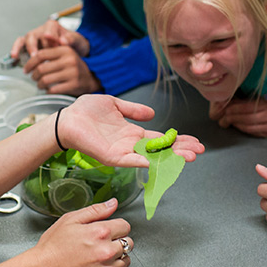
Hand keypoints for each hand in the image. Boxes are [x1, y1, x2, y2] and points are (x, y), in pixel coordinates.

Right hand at [12, 19, 89, 58]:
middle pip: (36, 34)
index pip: (49, 28)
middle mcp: (41, 30)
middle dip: (37, 45)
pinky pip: (20, 44)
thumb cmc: (73, 45)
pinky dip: (16, 49)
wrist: (71, 51)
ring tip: (31, 57)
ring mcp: (34, 37)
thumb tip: (63, 40)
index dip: (51, 35)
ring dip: (27, 48)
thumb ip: (72, 39)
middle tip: (39, 54)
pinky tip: (14, 56)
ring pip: (26, 39)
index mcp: (53, 26)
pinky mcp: (28, 45)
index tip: (53, 42)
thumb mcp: (77, 41)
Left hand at [25, 45, 100, 95]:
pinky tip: (48, 90)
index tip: (26, 69)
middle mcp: (69, 60)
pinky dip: (48, 91)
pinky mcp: (74, 84)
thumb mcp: (64, 55)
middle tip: (33, 78)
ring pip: (45, 80)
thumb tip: (29, 59)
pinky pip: (53, 90)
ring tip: (40, 84)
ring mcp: (72, 73)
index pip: (41, 55)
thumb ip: (50, 53)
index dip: (30, 63)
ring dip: (39, 84)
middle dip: (34, 75)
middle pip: (41, 68)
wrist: (90, 78)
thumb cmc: (72, 66)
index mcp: (65, 50)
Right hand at [31, 198, 131, 266]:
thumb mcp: (71, 219)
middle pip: (129, 242)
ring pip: (126, 259)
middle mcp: (107, 251)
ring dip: (117, 255)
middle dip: (118, 240)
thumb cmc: (53, 245)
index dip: (116, 225)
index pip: (125, 226)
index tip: (108, 229)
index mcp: (101, 232)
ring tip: (100, 254)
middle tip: (102, 241)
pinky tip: (95, 265)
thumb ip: (96, 210)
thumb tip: (113, 203)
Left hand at [59, 94, 204, 167]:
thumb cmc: (86, 111)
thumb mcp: (114, 104)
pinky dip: (142, 162)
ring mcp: (123, 151)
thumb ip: (133, 109)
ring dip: (169, 158)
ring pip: (151, 157)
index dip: (178, 140)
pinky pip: (130, 161)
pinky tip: (157, 162)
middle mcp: (131, 144)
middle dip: (181, 150)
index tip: (195, 142)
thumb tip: (152, 113)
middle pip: (162, 149)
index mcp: (132, 132)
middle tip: (199, 151)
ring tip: (188, 157)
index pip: (161, 138)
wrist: (67, 119)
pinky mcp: (111, 156)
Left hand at [210, 99, 266, 137]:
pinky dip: (243, 129)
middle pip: (241, 117)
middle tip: (221, 117)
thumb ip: (252, 100)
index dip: (230, 108)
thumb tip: (234, 101)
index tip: (223, 108)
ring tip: (227, 121)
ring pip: (245, 126)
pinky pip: (252, 132)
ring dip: (234, 124)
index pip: (242, 107)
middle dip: (228, 117)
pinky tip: (238, 126)